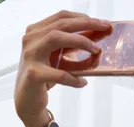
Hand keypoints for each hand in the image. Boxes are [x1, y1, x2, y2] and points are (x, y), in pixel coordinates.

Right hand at [14, 11, 110, 126]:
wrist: (28, 101)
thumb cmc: (45, 76)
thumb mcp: (60, 57)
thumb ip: (75, 46)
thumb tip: (99, 38)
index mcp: (36, 32)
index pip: (61, 17)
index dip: (84, 18)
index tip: (102, 22)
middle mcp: (31, 40)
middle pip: (61, 24)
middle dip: (87, 24)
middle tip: (106, 28)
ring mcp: (30, 56)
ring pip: (56, 39)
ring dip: (81, 42)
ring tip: (97, 51)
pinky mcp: (33, 75)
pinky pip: (60, 74)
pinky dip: (75, 78)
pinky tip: (82, 82)